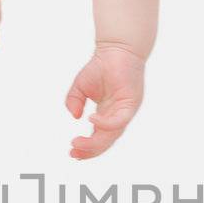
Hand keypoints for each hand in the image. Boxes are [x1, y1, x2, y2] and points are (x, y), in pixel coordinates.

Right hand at [65, 44, 145, 159]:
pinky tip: (92, 121)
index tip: (72, 153)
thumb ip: (74, 102)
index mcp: (107, 115)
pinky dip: (106, 124)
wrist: (116, 48)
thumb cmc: (102, 66)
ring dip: (95, 142)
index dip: (87, 148)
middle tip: (74, 154)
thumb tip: (75, 116)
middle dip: (90, 150)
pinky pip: (119, 119)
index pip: (99, 138)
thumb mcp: (80, 87)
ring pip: (113, 134)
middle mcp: (118, 116)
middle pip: (106, 141)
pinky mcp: (131, 102)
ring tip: (78, 143)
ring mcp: (125, 111)